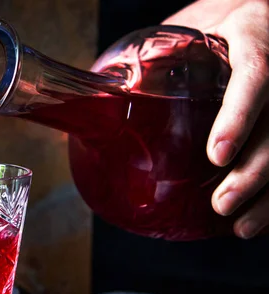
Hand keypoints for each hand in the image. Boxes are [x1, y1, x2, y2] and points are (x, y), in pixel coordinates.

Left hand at [163, 0, 268, 238]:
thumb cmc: (205, 33)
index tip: (217, 156)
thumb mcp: (175, 38)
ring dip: (268, 195)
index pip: (256, 73)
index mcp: (251, 35)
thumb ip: (143, 68)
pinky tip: (257, 222)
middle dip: (254, 171)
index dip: (239, 117)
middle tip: (223, 203)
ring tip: (240, 227)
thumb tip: (87, 112)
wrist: (242, 22)